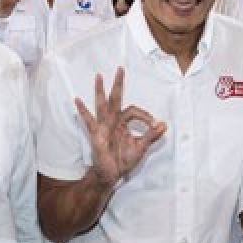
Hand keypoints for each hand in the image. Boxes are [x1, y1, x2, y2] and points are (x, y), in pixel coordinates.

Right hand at [76, 68, 166, 186]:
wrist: (112, 173)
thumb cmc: (124, 160)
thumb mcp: (141, 147)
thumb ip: (152, 135)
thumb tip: (164, 124)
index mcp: (123, 122)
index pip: (133, 110)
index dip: (145, 115)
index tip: (154, 124)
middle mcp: (113, 121)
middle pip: (116, 98)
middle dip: (118, 84)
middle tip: (120, 69)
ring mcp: (103, 126)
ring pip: (102, 104)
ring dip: (100, 90)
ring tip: (99, 77)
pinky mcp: (96, 133)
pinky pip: (89, 120)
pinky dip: (83, 111)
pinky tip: (77, 100)